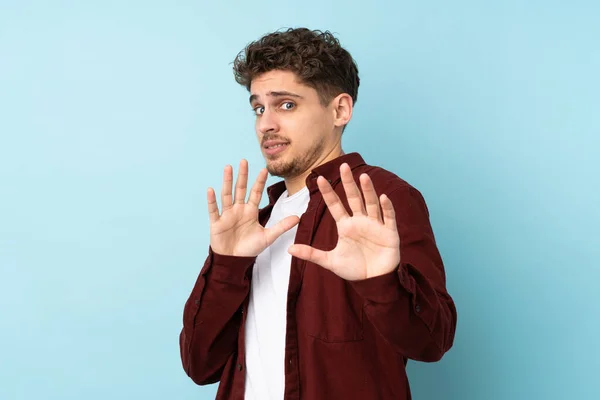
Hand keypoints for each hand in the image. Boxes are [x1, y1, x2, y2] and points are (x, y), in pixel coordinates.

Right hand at [208, 159, 299, 256]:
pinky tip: (211, 190)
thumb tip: (298, 218)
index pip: (256, 193)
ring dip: (227, 181)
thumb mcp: (268, 237)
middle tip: (244, 161)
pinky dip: (212, 200)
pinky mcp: (217, 223)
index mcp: (250, 211)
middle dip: (243, 175)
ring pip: (227, 195)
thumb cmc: (249, 248)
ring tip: (228, 168)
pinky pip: (214, 210)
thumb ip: (282, 226)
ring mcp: (227, 215)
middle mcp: (238, 210)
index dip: (259, 182)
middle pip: (241, 189)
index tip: (264, 169)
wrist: (234, 261)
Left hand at [288, 163, 400, 280]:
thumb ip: (311, 254)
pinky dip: (386, 208)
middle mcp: (360, 221)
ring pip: (371, 203)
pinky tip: (383, 197)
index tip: (320, 178)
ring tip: (363, 176)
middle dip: (349, 183)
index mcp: (346, 225)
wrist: (373, 281)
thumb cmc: (354, 269)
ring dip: (368, 190)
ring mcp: (375, 225)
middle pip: (354, 198)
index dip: (328, 192)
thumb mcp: (330, 261)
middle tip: (343, 165)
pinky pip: (388, 217)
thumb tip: (289, 249)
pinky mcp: (389, 232)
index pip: (335, 205)